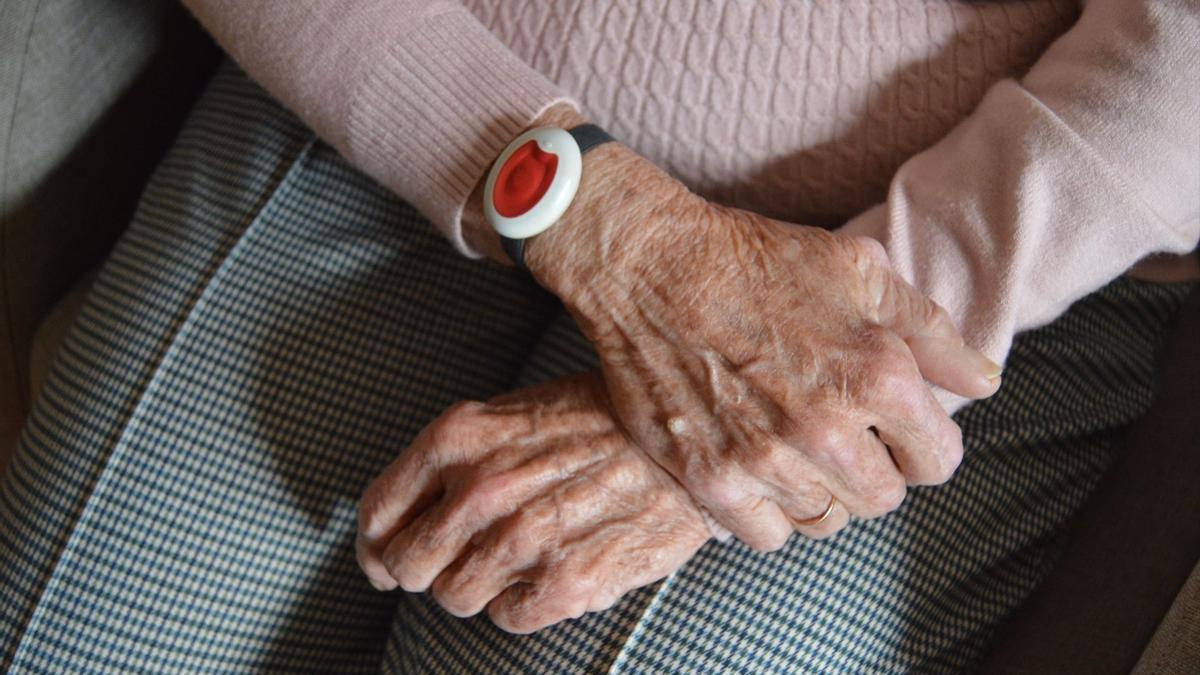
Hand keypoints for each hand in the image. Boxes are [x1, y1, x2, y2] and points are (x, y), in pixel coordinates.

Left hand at [356, 373, 709, 633]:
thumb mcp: (515, 412)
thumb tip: (407, 516)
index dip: (373, 547)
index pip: (377, 514)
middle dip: (421, 570)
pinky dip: (522, 604)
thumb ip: (457, 459)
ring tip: (517, 560)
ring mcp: (520, 540)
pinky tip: (551, 571)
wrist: (686, 444)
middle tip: (452, 564)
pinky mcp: (563, 582)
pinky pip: (507, 618)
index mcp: (457, 440)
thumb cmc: (603, 422)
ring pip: (454, 597)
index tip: (383, 561)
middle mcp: (479, 490)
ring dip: (477, 586)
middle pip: (406, 565)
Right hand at [522, 141, 1002, 551]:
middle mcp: (825, 429)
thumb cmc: (758, 260)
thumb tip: (982, 383)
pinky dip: (770, 512)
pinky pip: (768, 536)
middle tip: (841, 435)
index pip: (938, 460)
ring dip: (821, 491)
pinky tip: (758, 469)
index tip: (897, 430)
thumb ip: (931, 332)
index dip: (923, 444)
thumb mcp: (860, 271)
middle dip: (873, 469)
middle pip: (882, 499)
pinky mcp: (711, 480)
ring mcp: (764, 461)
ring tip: (796, 448)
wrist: (651, 265)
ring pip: (826, 521)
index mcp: (877, 375)